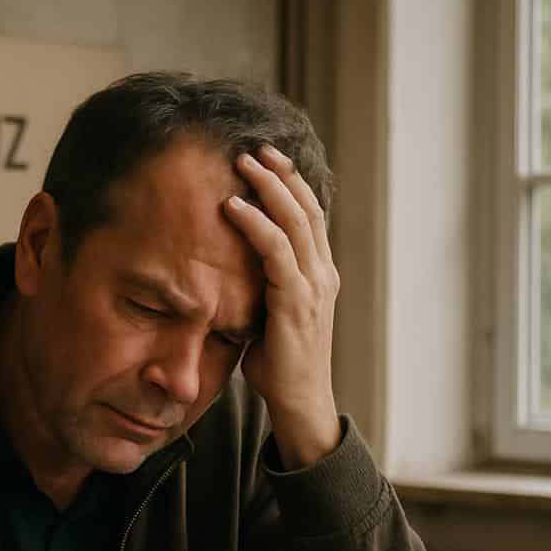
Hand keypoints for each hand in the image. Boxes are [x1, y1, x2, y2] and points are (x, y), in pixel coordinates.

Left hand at [222, 145, 341, 468]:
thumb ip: (260, 290)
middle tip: (255, 148)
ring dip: (268, 188)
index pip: (309, 217)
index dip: (291, 185)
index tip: (267, 160)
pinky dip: (255, 225)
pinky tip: (233, 207)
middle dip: (281, 174)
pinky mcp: (297, 301)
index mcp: (319, 275)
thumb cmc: (279, 365)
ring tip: (242, 163)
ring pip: (295, 221)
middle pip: (306, 208)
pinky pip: (277, 252)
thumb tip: (228, 274)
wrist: (299, 402)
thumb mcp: (269, 317)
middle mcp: (322, 273)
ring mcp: (313, 286)